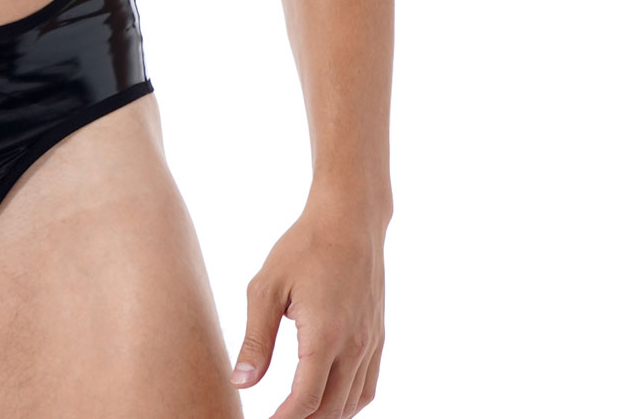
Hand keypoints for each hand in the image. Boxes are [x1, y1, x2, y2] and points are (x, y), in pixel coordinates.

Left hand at [230, 189, 386, 416]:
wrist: (350, 220)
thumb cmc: (303, 247)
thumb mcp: (267, 287)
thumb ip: (256, 339)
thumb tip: (241, 383)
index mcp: (325, 335)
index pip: (306, 398)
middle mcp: (354, 346)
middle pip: (330, 409)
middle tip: (276, 418)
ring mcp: (370, 344)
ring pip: (352, 403)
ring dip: (325, 415)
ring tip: (296, 413)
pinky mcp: (377, 337)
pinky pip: (367, 387)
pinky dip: (348, 403)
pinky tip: (327, 401)